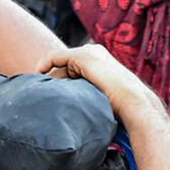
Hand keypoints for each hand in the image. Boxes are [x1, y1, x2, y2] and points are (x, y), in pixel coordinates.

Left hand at [36, 44, 158, 120]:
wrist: (132, 102)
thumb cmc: (121, 108)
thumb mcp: (101, 102)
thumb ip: (89, 101)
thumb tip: (77, 117)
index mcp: (100, 64)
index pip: (73, 69)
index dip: (59, 81)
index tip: (48, 94)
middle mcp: (94, 54)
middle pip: (64, 66)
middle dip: (52, 79)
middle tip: (39, 93)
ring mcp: (88, 53)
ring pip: (59, 62)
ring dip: (48, 76)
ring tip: (38, 89)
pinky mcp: (82, 56)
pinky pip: (55, 57)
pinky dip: (44, 63)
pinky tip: (37, 73)